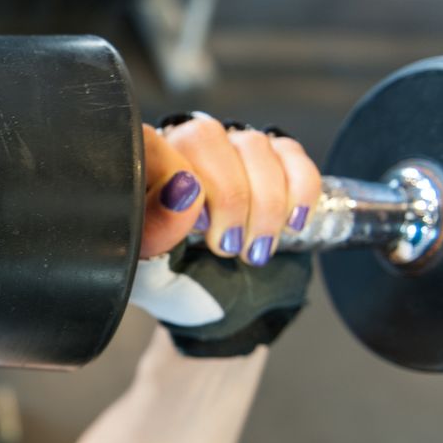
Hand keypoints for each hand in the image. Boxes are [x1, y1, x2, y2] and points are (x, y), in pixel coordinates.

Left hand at [131, 115, 321, 356]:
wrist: (223, 305)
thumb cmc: (180, 286)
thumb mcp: (155, 277)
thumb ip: (155, 234)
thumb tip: (181, 189)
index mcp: (143, 173)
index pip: (152, 145)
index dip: (177, 182)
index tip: (196, 228)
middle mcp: (183, 150)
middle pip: (206, 138)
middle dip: (227, 198)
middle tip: (227, 246)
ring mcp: (230, 149)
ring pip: (252, 145)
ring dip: (264, 203)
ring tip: (254, 250)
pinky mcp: (274, 159)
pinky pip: (291, 154)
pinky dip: (300, 190)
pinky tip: (292, 224)